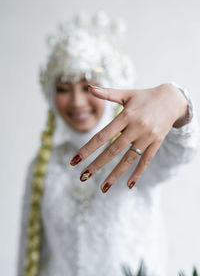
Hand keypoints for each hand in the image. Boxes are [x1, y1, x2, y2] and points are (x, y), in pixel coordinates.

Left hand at [70, 83, 187, 192]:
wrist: (172, 100)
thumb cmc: (144, 96)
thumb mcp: (127, 93)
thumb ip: (107, 93)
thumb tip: (89, 87)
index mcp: (126, 116)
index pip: (102, 136)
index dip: (87, 149)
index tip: (74, 160)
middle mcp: (136, 128)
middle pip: (113, 150)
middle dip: (97, 165)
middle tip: (83, 177)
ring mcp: (147, 137)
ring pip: (128, 159)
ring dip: (115, 174)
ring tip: (103, 188)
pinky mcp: (156, 143)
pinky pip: (146, 160)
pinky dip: (138, 173)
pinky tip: (129, 184)